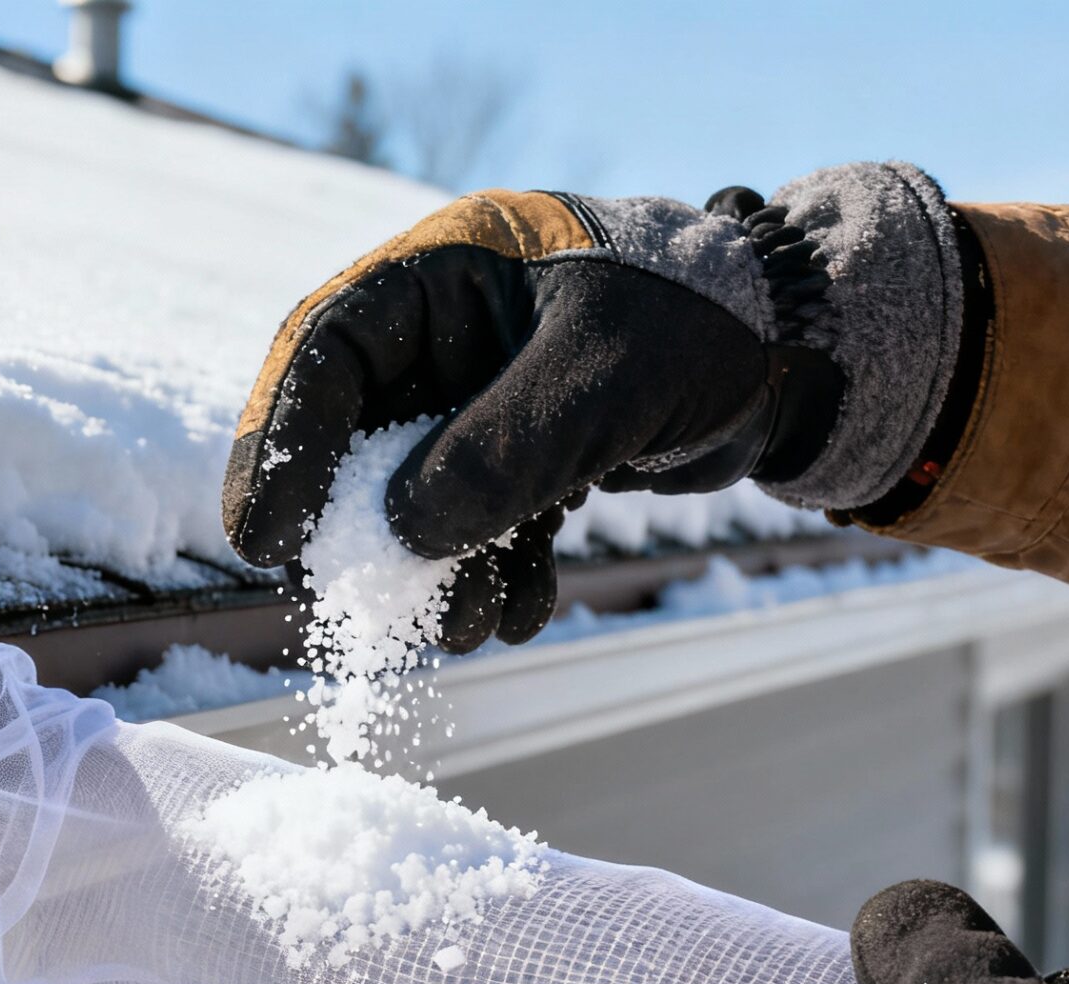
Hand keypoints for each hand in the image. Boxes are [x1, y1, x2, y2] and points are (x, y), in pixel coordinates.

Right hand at [222, 167, 971, 651]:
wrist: (802, 348)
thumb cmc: (700, 321)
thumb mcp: (596, 382)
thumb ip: (496, 454)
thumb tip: (398, 539)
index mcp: (445, 272)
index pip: (325, 352)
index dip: (283, 445)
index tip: (266, 537)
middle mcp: (453, 333)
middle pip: (360, 435)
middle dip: (365, 530)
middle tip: (357, 606)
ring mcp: (489, 395)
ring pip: (424, 493)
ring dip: (438, 571)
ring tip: (462, 627)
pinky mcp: (534, 450)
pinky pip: (487, 520)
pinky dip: (496, 573)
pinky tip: (518, 614)